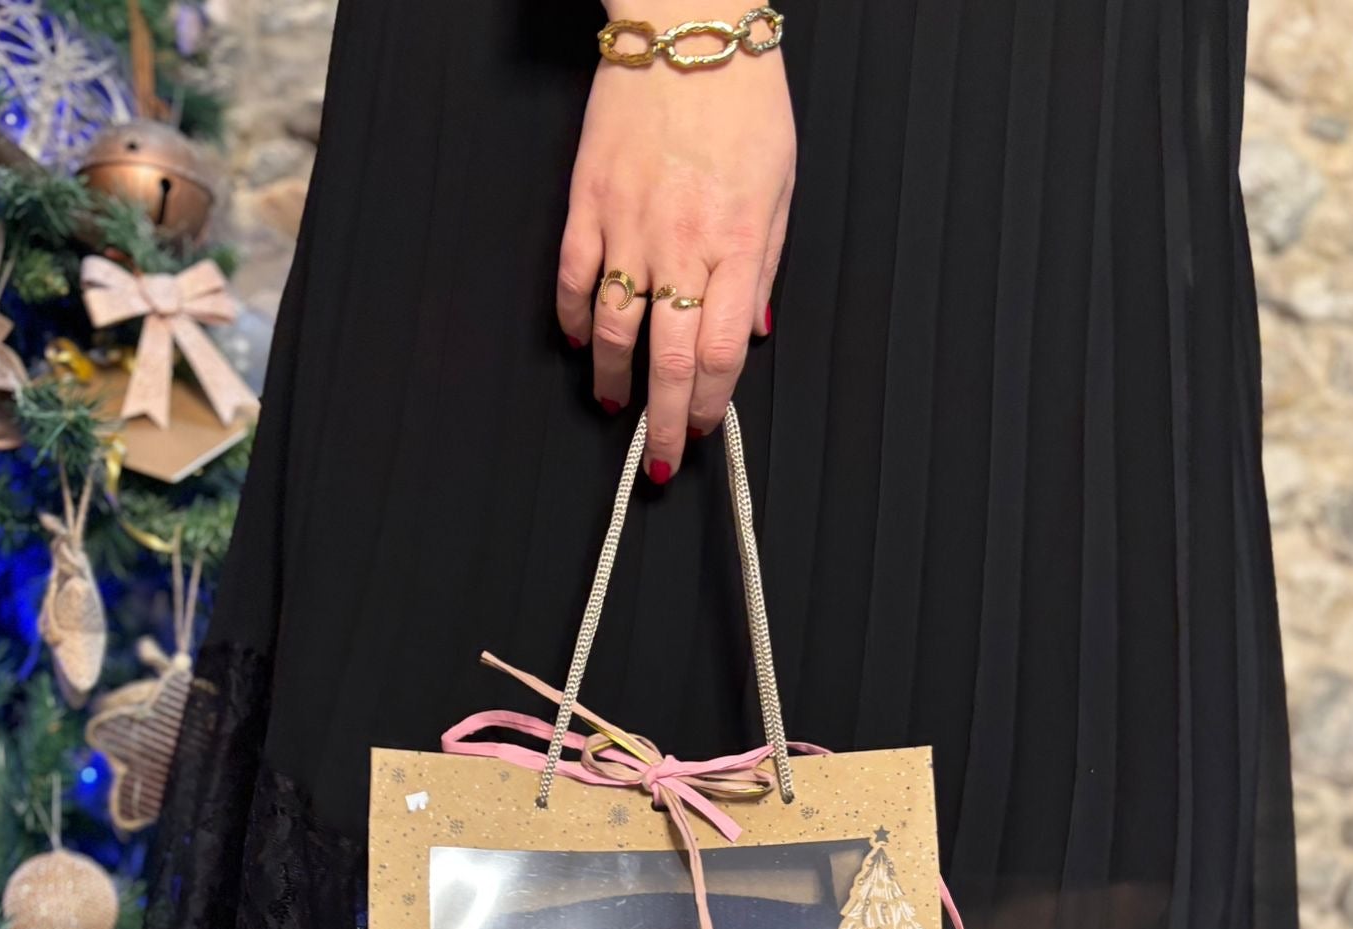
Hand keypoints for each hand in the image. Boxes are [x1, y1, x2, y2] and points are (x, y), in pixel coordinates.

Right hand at [557, 16, 794, 481]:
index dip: (709, 406)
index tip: (702, 432)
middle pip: (668, 359)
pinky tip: (584, 342)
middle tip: (658, 461)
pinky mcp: (587, 203)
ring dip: (613, 379)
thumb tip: (750, 334)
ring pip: (615, 330)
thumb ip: (762, 268)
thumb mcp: (778, 189)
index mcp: (734, 245)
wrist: (689, 29)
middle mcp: (680, 245)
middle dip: (664, 423)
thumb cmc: (743, 103)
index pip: (719, 353)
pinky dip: (577, 320)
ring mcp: (628, 226)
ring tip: (615, 405)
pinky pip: (575, 279)